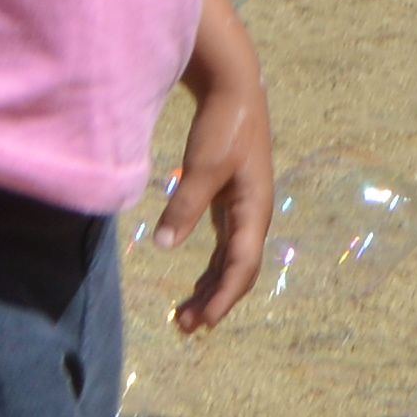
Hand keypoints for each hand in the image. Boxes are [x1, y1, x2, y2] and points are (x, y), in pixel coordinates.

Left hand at [160, 52, 277, 332]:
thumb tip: (163, 247)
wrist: (234, 90)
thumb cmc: (223, 127)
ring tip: (186, 315)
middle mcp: (253, 216)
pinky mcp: (229, 202)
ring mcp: (243, 210)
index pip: (241, 266)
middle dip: (215, 300)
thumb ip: (184, 207)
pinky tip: (195, 283)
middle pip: (238, 271)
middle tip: (185, 326)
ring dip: (211, 288)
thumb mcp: (202, 167)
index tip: (203, 321)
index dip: (222, 297)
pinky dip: (210, 269)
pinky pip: (224, 248)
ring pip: (231, 262)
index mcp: (253, 210)